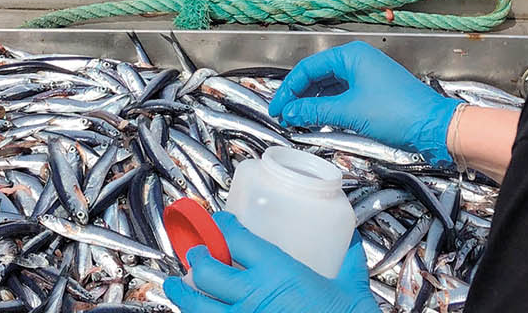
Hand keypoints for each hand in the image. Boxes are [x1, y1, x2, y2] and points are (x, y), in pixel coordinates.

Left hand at [163, 212, 377, 312]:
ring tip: (176, 286)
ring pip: (196, 305)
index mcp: (278, 273)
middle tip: (194, 253)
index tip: (217, 223)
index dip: (219, 226)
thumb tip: (352, 250)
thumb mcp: (351, 290)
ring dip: (182, 293)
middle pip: (205, 270)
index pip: (235, 238)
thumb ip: (349, 266)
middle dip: (195, 258)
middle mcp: (253, 296)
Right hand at [268, 41, 460, 166]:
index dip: (289, 89)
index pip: (308, 68)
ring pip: (329, 86)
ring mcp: (367, 75)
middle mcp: (358, 60)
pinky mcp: (374, 91)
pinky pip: (342, 95)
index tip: (277, 108)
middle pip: (317, 75)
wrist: (433, 126)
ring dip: (313, 103)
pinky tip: (319, 120)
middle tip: (285, 116)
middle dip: (299, 96)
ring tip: (298, 121)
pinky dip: (328, 107)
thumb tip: (290, 113)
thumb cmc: (398, 112)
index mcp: (351, 55)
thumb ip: (315, 111)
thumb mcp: (349, 112)